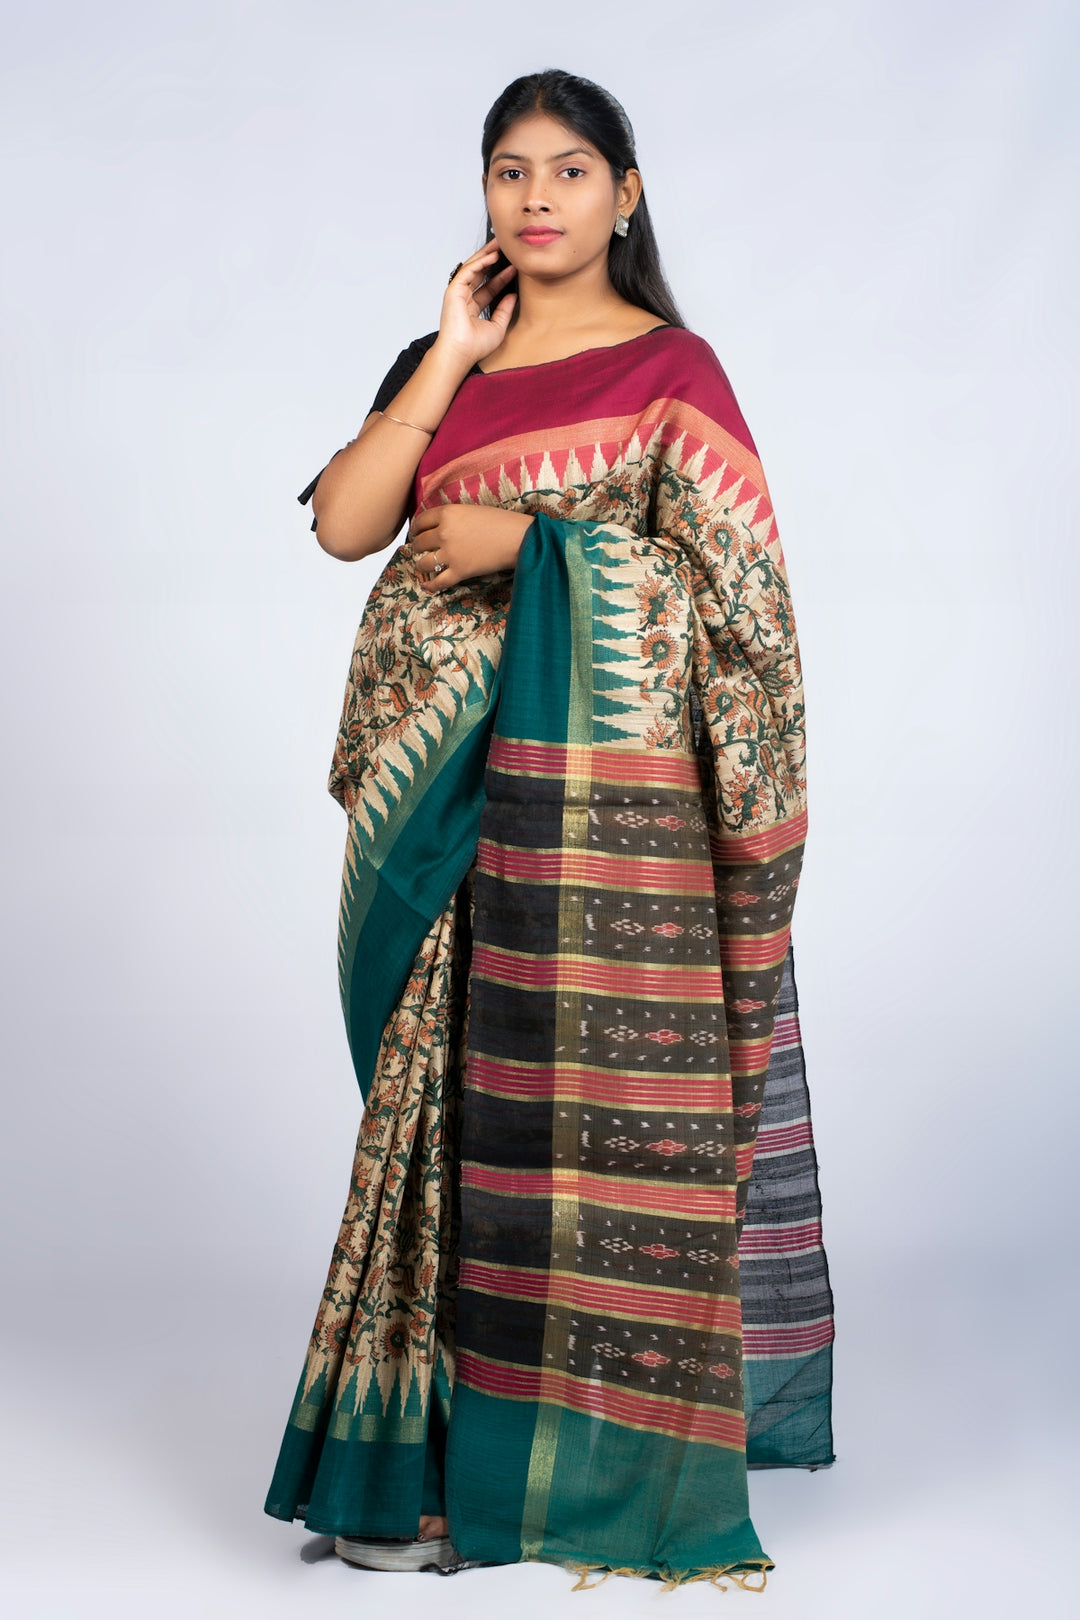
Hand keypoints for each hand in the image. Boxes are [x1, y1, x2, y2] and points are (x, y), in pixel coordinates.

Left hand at [407, 505, 534, 591]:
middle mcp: (444, 533)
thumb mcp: (472, 510)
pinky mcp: (459, 571)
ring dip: (420, 565)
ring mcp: (450, 554)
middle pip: (419, 542)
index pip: (421, 520)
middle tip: (419, 549)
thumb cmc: (500, 522)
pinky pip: (437, 582)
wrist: (518, 538)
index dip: (415, 528)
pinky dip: (430, 586)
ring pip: (423, 562)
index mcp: (448, 513)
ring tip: (422, 565)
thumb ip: (454, 517)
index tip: (416, 532)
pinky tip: (427, 585)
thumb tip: (441, 526)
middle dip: (417, 546)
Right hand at [434, 238, 516, 367]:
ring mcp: (457, 294)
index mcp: (472, 308)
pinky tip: (492, 256)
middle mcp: (463, 299)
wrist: (461, 353)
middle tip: (504, 247)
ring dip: (486, 255)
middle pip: (479, 273)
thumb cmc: (475, 347)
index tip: (514, 269)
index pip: (488, 288)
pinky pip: (468, 271)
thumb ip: (505, 310)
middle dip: (491, 259)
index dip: (501, 277)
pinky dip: (480, 262)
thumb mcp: (498, 327)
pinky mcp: (453, 290)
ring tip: (499, 244)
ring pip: (472, 268)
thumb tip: (513, 296)